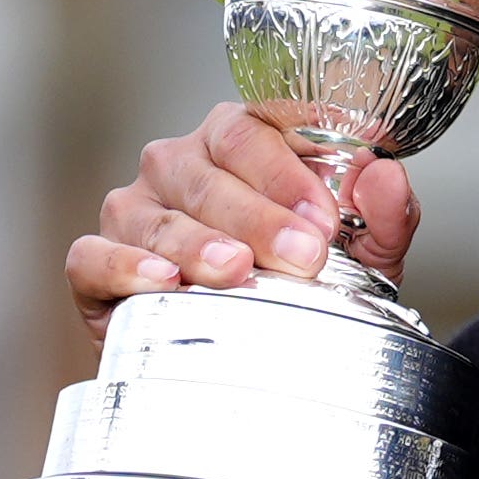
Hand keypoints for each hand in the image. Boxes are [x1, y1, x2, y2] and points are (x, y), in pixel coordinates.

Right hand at [67, 103, 421, 342]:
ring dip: (199, 242)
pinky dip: (125, 265)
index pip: (256, 128)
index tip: (327, 214)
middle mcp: (179, 164)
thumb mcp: (361, 252)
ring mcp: (133, 209)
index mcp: (239, 141)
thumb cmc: (298, 282)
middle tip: (301, 254)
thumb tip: (384, 176)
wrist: (245, 350)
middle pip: (208, 171)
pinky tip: (163, 280)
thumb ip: (383, 214)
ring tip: (236, 269)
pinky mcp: (94, 262)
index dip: (290, 170)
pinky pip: (94, 254)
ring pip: (156, 213)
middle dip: (259, 215)